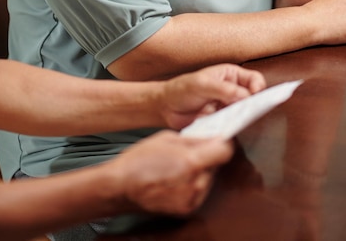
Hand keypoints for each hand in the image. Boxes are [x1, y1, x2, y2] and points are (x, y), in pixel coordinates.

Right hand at [119, 131, 233, 214]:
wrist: (121, 187)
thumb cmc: (139, 160)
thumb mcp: (168, 138)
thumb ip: (194, 139)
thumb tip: (212, 137)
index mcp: (190, 162)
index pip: (225, 152)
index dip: (223, 142)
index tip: (219, 138)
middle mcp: (195, 184)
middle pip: (216, 165)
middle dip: (208, 156)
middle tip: (191, 150)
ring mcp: (192, 199)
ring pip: (208, 178)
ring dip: (201, 170)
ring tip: (180, 165)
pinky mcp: (187, 209)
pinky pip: (199, 191)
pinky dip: (193, 183)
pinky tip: (176, 178)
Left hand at [159, 64, 265, 129]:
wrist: (166, 108)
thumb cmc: (181, 89)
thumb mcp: (201, 84)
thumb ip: (223, 89)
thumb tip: (245, 96)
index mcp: (230, 75)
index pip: (254, 79)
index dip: (259, 87)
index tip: (256, 96)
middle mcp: (233, 90)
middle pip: (254, 97)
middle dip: (255, 105)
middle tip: (251, 112)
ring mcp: (228, 107)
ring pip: (246, 113)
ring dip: (245, 117)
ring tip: (240, 121)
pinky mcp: (223, 122)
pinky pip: (235, 125)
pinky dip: (235, 127)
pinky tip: (230, 128)